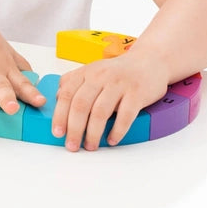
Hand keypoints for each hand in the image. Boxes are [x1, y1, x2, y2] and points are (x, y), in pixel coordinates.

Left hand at [51, 53, 170, 150]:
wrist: (149, 61)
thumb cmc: (117, 72)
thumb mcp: (92, 72)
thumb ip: (74, 83)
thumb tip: (57, 99)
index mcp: (86, 72)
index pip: (67, 95)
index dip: (60, 115)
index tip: (57, 133)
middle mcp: (100, 76)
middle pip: (80, 105)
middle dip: (74, 129)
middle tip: (72, 145)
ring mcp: (119, 84)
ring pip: (100, 112)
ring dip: (93, 133)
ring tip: (90, 146)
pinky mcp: (137, 93)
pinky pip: (125, 115)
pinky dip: (117, 130)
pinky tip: (112, 140)